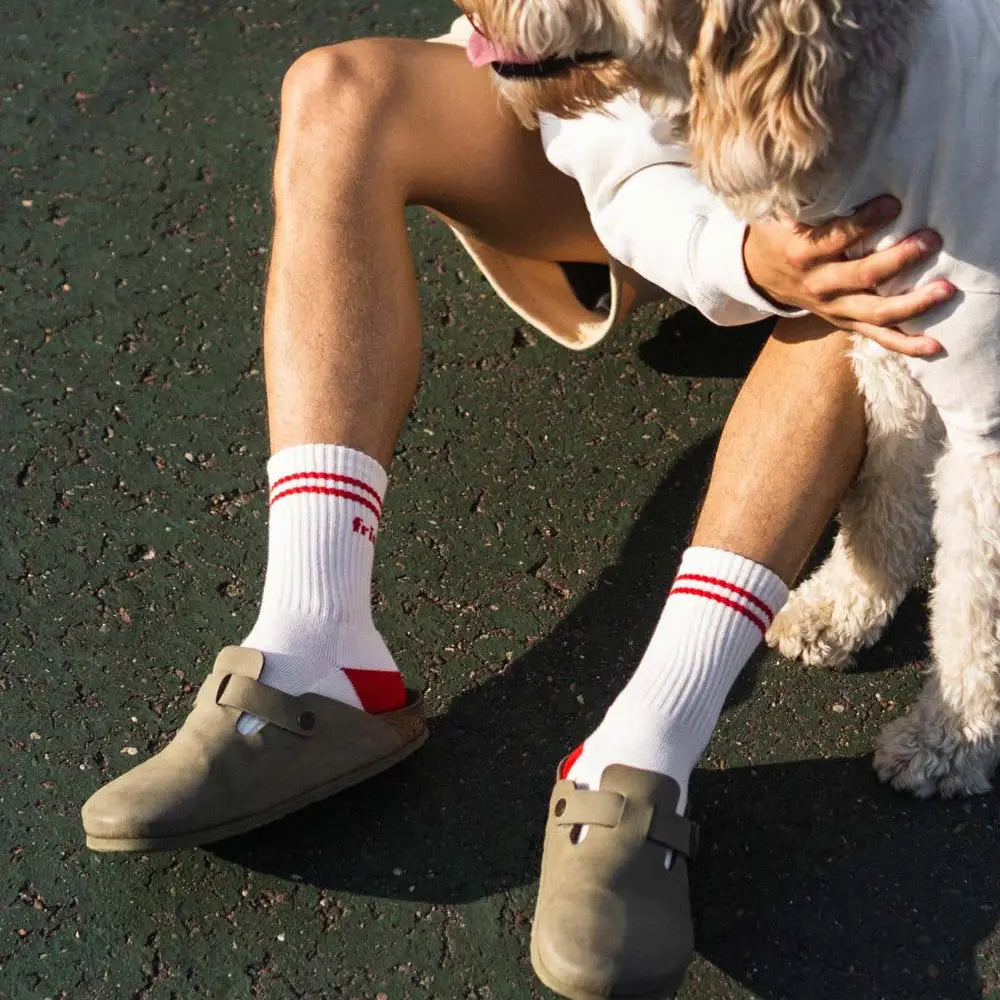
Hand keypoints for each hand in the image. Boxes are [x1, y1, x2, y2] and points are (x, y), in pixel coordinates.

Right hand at [743, 196, 953, 356]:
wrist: (757, 273)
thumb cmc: (777, 233)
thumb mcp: (779, 212)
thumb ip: (804, 197)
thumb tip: (826, 163)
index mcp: (800, 254)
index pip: (836, 239)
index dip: (865, 223)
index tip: (894, 203)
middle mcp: (817, 284)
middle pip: (863, 277)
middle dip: (899, 260)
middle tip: (930, 240)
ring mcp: (832, 307)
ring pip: (875, 312)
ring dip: (912, 304)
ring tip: (945, 290)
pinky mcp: (843, 320)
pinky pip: (876, 337)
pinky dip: (905, 343)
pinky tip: (935, 345)